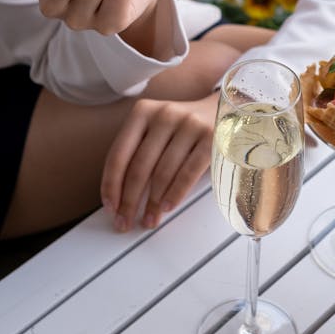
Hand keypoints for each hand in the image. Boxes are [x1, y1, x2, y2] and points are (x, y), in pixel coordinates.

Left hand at [101, 93, 217, 230]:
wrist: (223, 111)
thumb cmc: (183, 129)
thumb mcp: (156, 130)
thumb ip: (138, 153)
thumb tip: (120, 197)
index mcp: (143, 111)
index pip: (119, 154)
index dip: (111, 185)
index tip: (110, 207)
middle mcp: (165, 114)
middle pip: (139, 167)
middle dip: (130, 201)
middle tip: (125, 222)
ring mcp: (190, 124)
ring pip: (163, 173)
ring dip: (153, 203)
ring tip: (149, 220)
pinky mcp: (211, 137)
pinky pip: (188, 173)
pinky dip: (176, 194)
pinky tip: (168, 207)